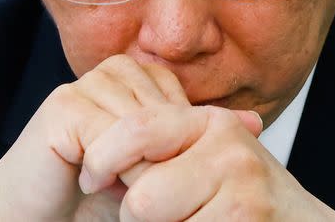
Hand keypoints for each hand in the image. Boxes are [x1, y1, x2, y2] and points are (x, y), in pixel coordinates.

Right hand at [0, 55, 259, 220]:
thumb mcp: (158, 166)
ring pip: (142, 130)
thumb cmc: (95, 194)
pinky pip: (112, 138)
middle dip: (157, 165)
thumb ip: (196, 141)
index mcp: (136, 76)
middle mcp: (113, 73)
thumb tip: (254, 121)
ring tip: (111, 188)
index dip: (175, 152)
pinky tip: (88, 184)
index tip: (163, 180)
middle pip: (164, 120)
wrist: (37, 213)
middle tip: (130, 191)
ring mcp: (87, 84)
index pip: (181, 108)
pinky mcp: (64, 104)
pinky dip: (109, 171)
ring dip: (134, 171)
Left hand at [80, 104, 334, 220]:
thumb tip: (90, 142)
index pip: (135, 129)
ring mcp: (243, 190)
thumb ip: (163, 143)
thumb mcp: (204, 156)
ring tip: (185, 221)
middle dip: (134, 216)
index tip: (91, 178)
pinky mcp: (244, 219)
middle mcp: (229, 149)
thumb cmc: (241, 197)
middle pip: (142, 196)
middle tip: (147, 218)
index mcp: (210, 123)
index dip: (102, 157)